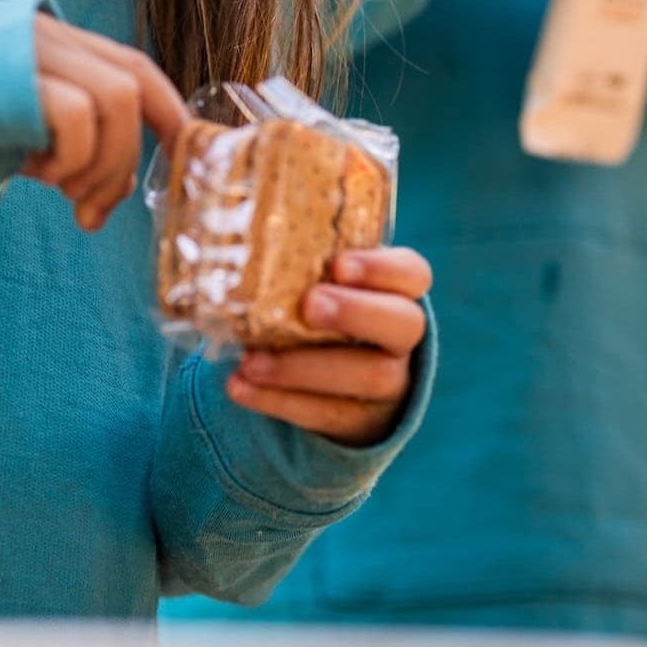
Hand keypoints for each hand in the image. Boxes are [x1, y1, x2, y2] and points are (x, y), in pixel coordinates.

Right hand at [24, 14, 187, 232]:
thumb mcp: (18, 141)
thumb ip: (73, 152)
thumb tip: (115, 193)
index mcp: (51, 42)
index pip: (133, 67)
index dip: (168, 113)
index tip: (180, 155)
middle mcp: (44, 33)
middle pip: (133, 86)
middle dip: (128, 158)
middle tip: (92, 209)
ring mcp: (27, 47)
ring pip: (119, 98)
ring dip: (103, 163)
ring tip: (62, 188)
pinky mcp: (6, 73)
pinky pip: (77, 114)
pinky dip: (71, 157)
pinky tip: (32, 170)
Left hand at [226, 246, 431, 446]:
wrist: (332, 380)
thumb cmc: (318, 307)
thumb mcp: (317, 280)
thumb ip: (299, 259)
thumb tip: (235, 224)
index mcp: (398, 291)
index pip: (412, 273)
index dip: (380, 268)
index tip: (338, 265)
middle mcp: (402, 337)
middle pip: (404, 324)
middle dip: (356, 312)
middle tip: (309, 306)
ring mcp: (390, 383)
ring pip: (371, 376)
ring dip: (304, 367)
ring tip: (250, 360)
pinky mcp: (361, 422)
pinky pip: (328, 415)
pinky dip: (278, 402)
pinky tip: (240, 387)